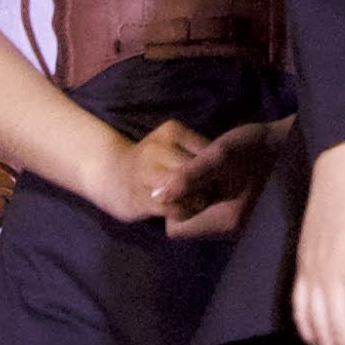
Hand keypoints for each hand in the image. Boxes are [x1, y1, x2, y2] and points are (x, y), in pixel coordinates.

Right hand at [93, 117, 222, 225]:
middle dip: (209, 185)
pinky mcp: (140, 199)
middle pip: (196, 171)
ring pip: (186, 190)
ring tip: (201, 202)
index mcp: (171, 132)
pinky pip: (174, 209)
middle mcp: (156, 149)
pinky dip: (185, 212)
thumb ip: (198, 149)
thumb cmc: (153, 159)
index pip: (207, 151)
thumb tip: (233, 162)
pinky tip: (186, 210)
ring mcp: (146, 174)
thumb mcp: (173, 142)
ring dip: (198, 200)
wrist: (112, 174)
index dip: (219, 168)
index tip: (222, 178)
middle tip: (215, 193)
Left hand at [158, 116, 290, 240]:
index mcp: (225, 219)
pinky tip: (222, 180)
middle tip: (197, 176)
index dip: (172, 206)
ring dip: (198, 200)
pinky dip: (211, 200)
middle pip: (188, 226)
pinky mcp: (243, 219)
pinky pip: (214, 216)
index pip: (175, 229)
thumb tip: (157, 195)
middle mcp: (231, 231)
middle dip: (186, 203)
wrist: (294, 146)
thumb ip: (188, 176)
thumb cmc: (257, 146)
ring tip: (211, 175)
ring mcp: (239, 227)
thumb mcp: (220, 153)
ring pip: (200, 221)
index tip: (182, 183)